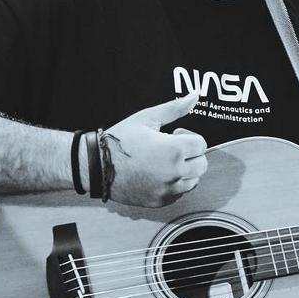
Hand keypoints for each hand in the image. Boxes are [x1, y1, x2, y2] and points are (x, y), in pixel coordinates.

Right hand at [103, 91, 208, 207]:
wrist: (96, 166)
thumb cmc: (119, 141)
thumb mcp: (147, 118)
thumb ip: (175, 108)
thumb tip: (194, 96)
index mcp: (173, 150)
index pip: (201, 144)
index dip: (188, 137)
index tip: (174, 135)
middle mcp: (174, 173)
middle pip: (201, 164)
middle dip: (191, 154)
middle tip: (171, 148)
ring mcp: (167, 190)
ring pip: (193, 181)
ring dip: (185, 170)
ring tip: (164, 161)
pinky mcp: (160, 201)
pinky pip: (179, 193)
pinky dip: (174, 184)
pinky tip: (157, 174)